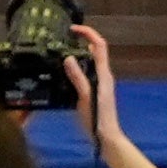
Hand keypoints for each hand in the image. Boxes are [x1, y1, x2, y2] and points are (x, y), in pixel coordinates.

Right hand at [63, 25, 121, 143]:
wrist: (107, 138)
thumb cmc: (98, 119)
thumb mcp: (85, 97)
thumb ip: (78, 78)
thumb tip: (68, 57)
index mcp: (104, 74)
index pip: (99, 45)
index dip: (88, 33)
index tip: (73, 29)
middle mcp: (104, 76)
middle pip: (94, 52)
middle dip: (80, 42)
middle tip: (62, 41)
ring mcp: (100, 84)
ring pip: (89, 63)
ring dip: (77, 56)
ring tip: (59, 56)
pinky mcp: (95, 92)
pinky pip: (86, 74)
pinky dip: (76, 70)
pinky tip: (63, 76)